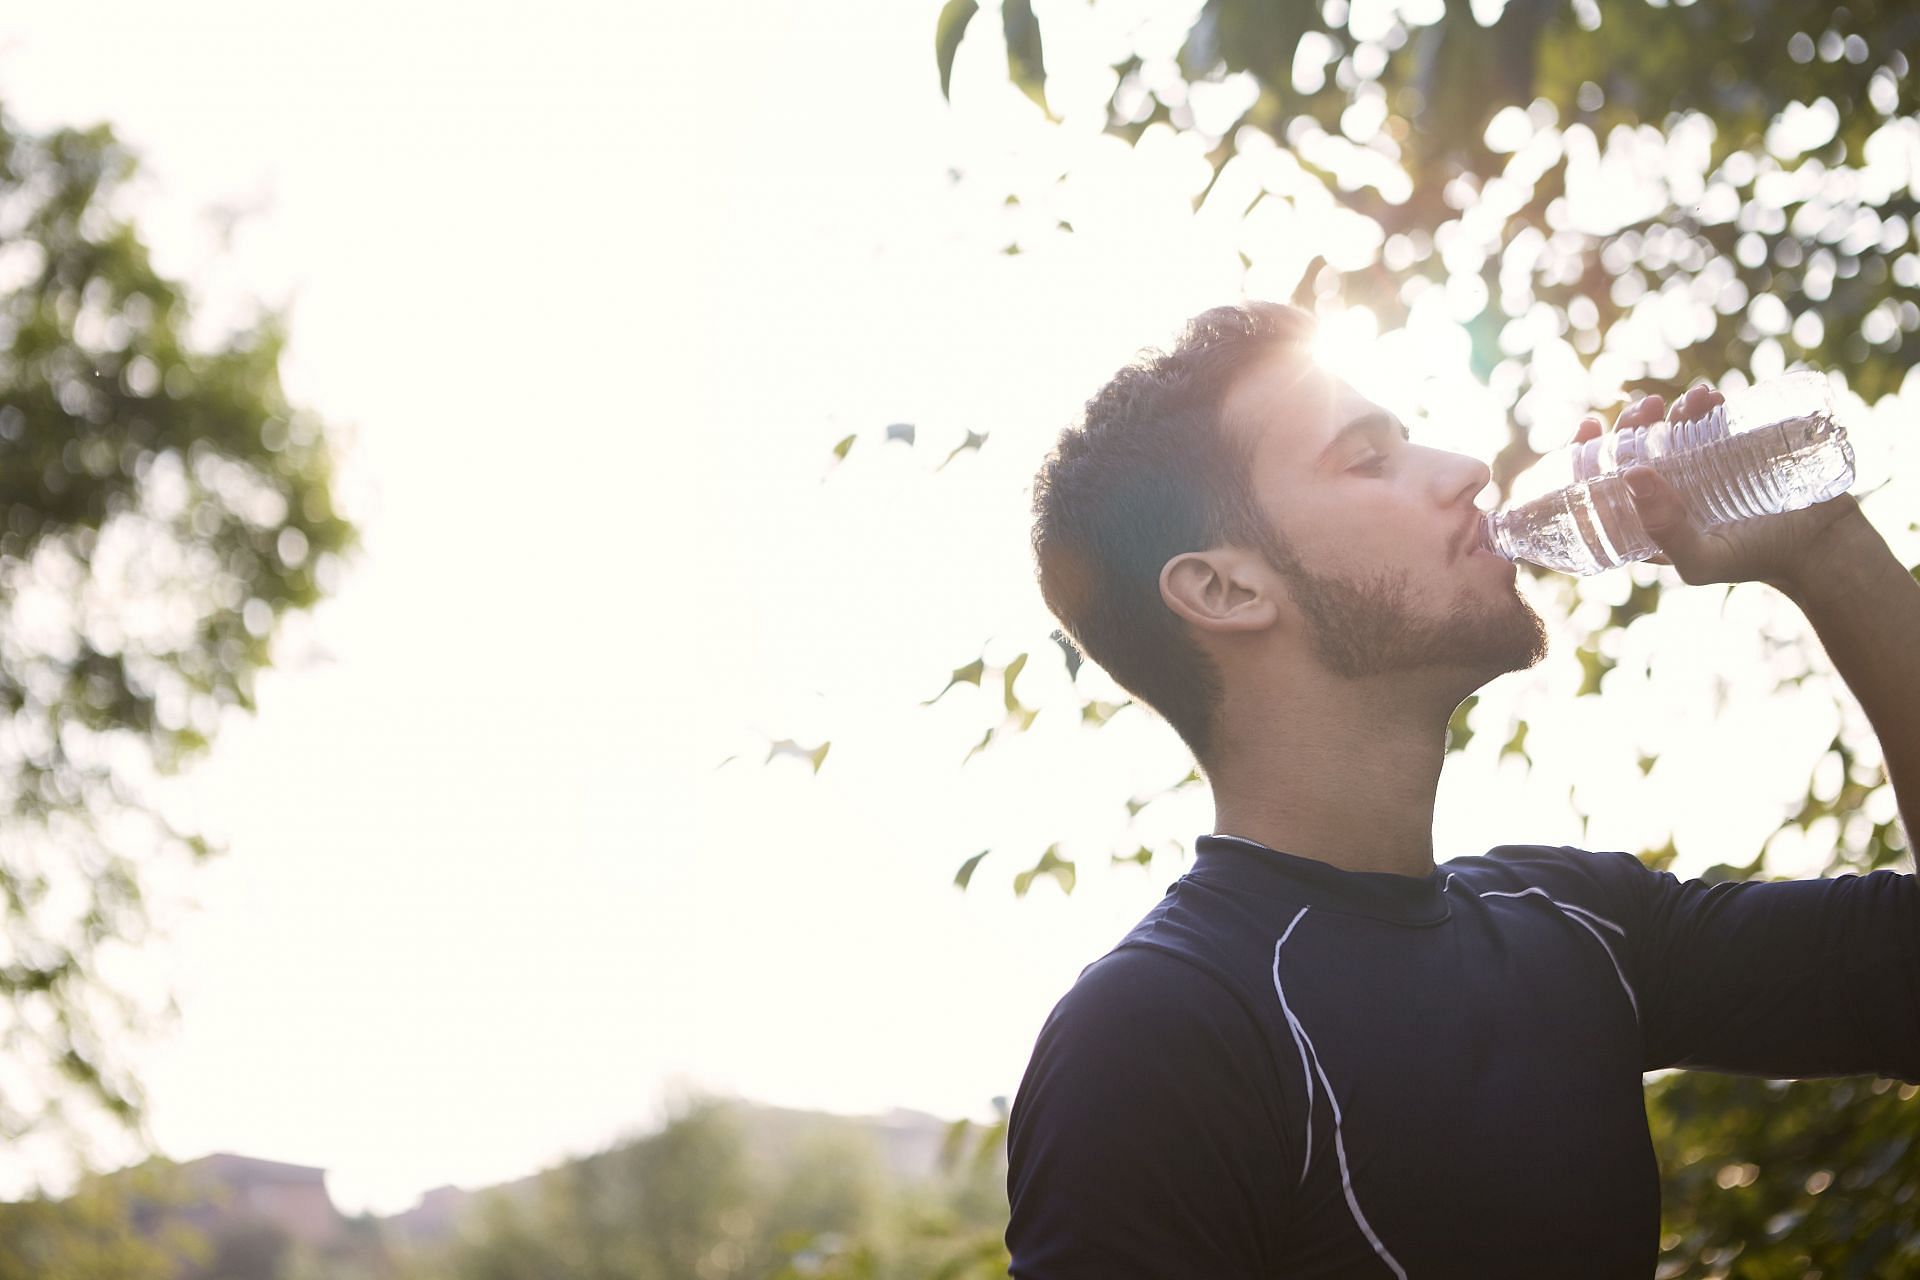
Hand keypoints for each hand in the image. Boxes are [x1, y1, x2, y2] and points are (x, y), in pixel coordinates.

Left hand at [1571, 384, 1867, 591]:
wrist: (1819, 547)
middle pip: (1633, 449)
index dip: (1586, 453)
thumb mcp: (1700, 560)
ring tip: (1690, 400)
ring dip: (1671, 409)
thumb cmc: (1752, 560)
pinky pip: (1710, 420)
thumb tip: (1631, 474)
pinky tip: (1709, 396)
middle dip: (1632, 423)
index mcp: (1645, 519)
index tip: (1590, 425)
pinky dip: (1705, 404)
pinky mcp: (1734, 450)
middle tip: (1647, 407)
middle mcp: (1668, 492)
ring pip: (1670, 429)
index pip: (1600, 484)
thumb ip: (1664, 529)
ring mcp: (1700, 469)